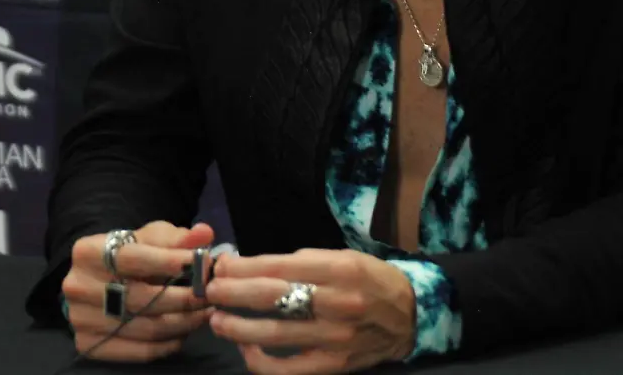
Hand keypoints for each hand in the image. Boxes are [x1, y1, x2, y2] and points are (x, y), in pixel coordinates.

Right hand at [61, 220, 216, 362]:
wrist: (99, 280)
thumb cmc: (129, 253)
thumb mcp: (150, 238)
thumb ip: (177, 237)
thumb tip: (204, 234)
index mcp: (88, 252)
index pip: (132, 259)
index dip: (169, 263)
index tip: (203, 265)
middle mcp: (77, 286)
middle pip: (139, 298)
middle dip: (183, 298)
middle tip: (211, 296)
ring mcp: (80, 318)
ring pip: (144, 328)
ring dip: (182, 323)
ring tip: (203, 314)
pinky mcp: (88, 344)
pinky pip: (138, 351)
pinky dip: (167, 345)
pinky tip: (183, 333)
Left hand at [205, 249, 415, 373]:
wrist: (411, 317)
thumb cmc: (371, 281)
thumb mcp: (345, 258)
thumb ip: (303, 263)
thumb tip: (252, 267)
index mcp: (341, 269)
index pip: (282, 267)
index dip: (246, 267)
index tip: (222, 265)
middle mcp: (339, 302)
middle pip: (274, 297)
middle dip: (235, 293)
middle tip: (211, 290)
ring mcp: (335, 338)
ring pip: (276, 334)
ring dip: (239, 327)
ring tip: (218, 321)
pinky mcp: (333, 366)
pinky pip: (287, 370)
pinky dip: (260, 361)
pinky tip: (247, 348)